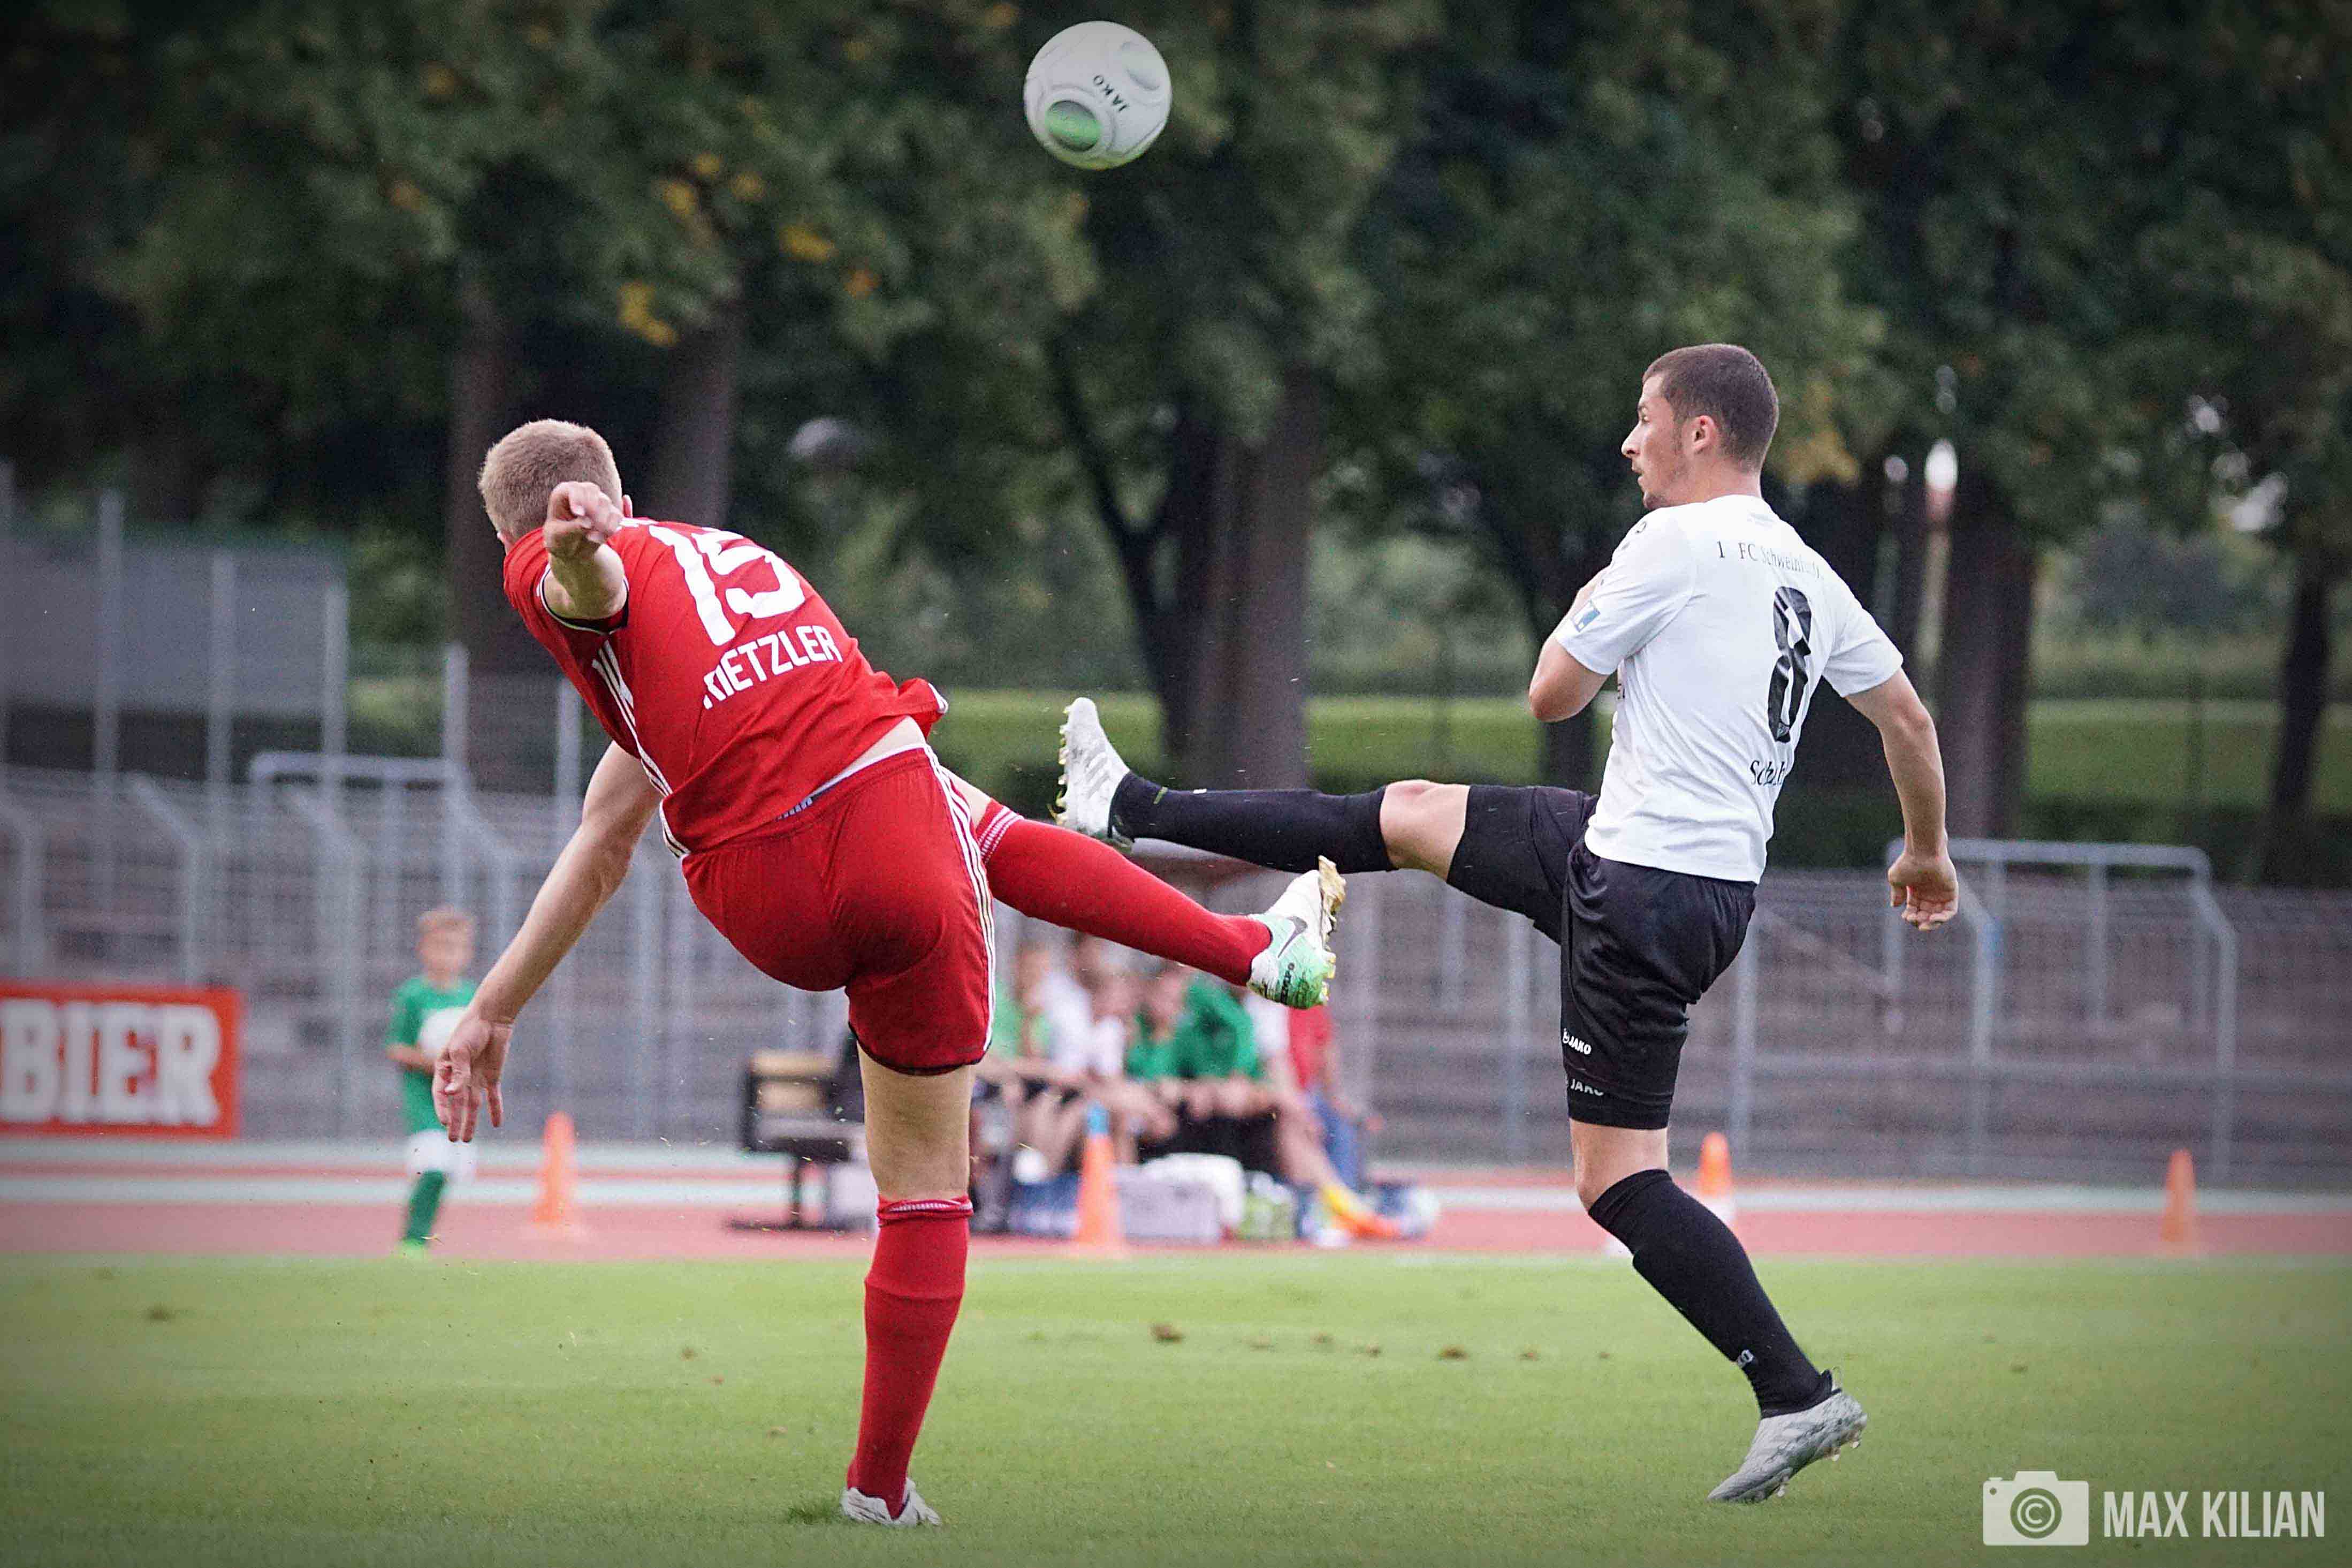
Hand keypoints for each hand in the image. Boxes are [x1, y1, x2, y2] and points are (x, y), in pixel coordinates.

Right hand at [433, 1010, 512, 1142]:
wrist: (492, 1018)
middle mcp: (459, 1077)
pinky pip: (493, 1097)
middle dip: (456, 1122)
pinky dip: (495, 1109)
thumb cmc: (469, 1030)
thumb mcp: (460, 1051)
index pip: (441, 1094)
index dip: (443, 1108)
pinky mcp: (492, 1077)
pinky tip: (497, 1123)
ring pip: (473, 1105)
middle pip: (457, 1104)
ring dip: (471, 1122)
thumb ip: (458, 1074)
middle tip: (454, 1140)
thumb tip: (452, 1094)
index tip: (445, 1122)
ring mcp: (476, 1078)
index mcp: (444, 1069)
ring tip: (468, 1140)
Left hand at [544, 481, 623, 560]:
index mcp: (564, 493)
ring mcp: (597, 501)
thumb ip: (570, 528)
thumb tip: (588, 523)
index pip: (575, 488)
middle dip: (592, 510)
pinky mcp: (610, 512)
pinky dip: (610, 528)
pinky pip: (617, 516)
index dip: (578, 499)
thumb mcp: (558, 535)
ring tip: (591, 538)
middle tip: (589, 527)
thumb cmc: (559, 539)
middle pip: (593, 491)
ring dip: (601, 522)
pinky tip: (599, 538)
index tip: (579, 514)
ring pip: (606, 503)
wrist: (571, 549)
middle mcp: (582, 493)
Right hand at [1888, 847, 1958, 930]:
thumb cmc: (1908, 863)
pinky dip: (1943, 918)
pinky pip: (1950, 911)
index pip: (1915, 910)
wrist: (1923, 852)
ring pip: (1938, 916)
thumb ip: (1896, 894)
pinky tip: (1933, 918)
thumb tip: (1895, 906)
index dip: (1910, 917)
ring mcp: (1941, 894)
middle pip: (1926, 915)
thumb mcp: (1896, 879)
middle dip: (1920, 921)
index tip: (1906, 917)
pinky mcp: (1951, 892)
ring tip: (1924, 924)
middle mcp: (1929, 894)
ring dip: (1932, 923)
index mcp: (1916, 892)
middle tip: (1914, 921)